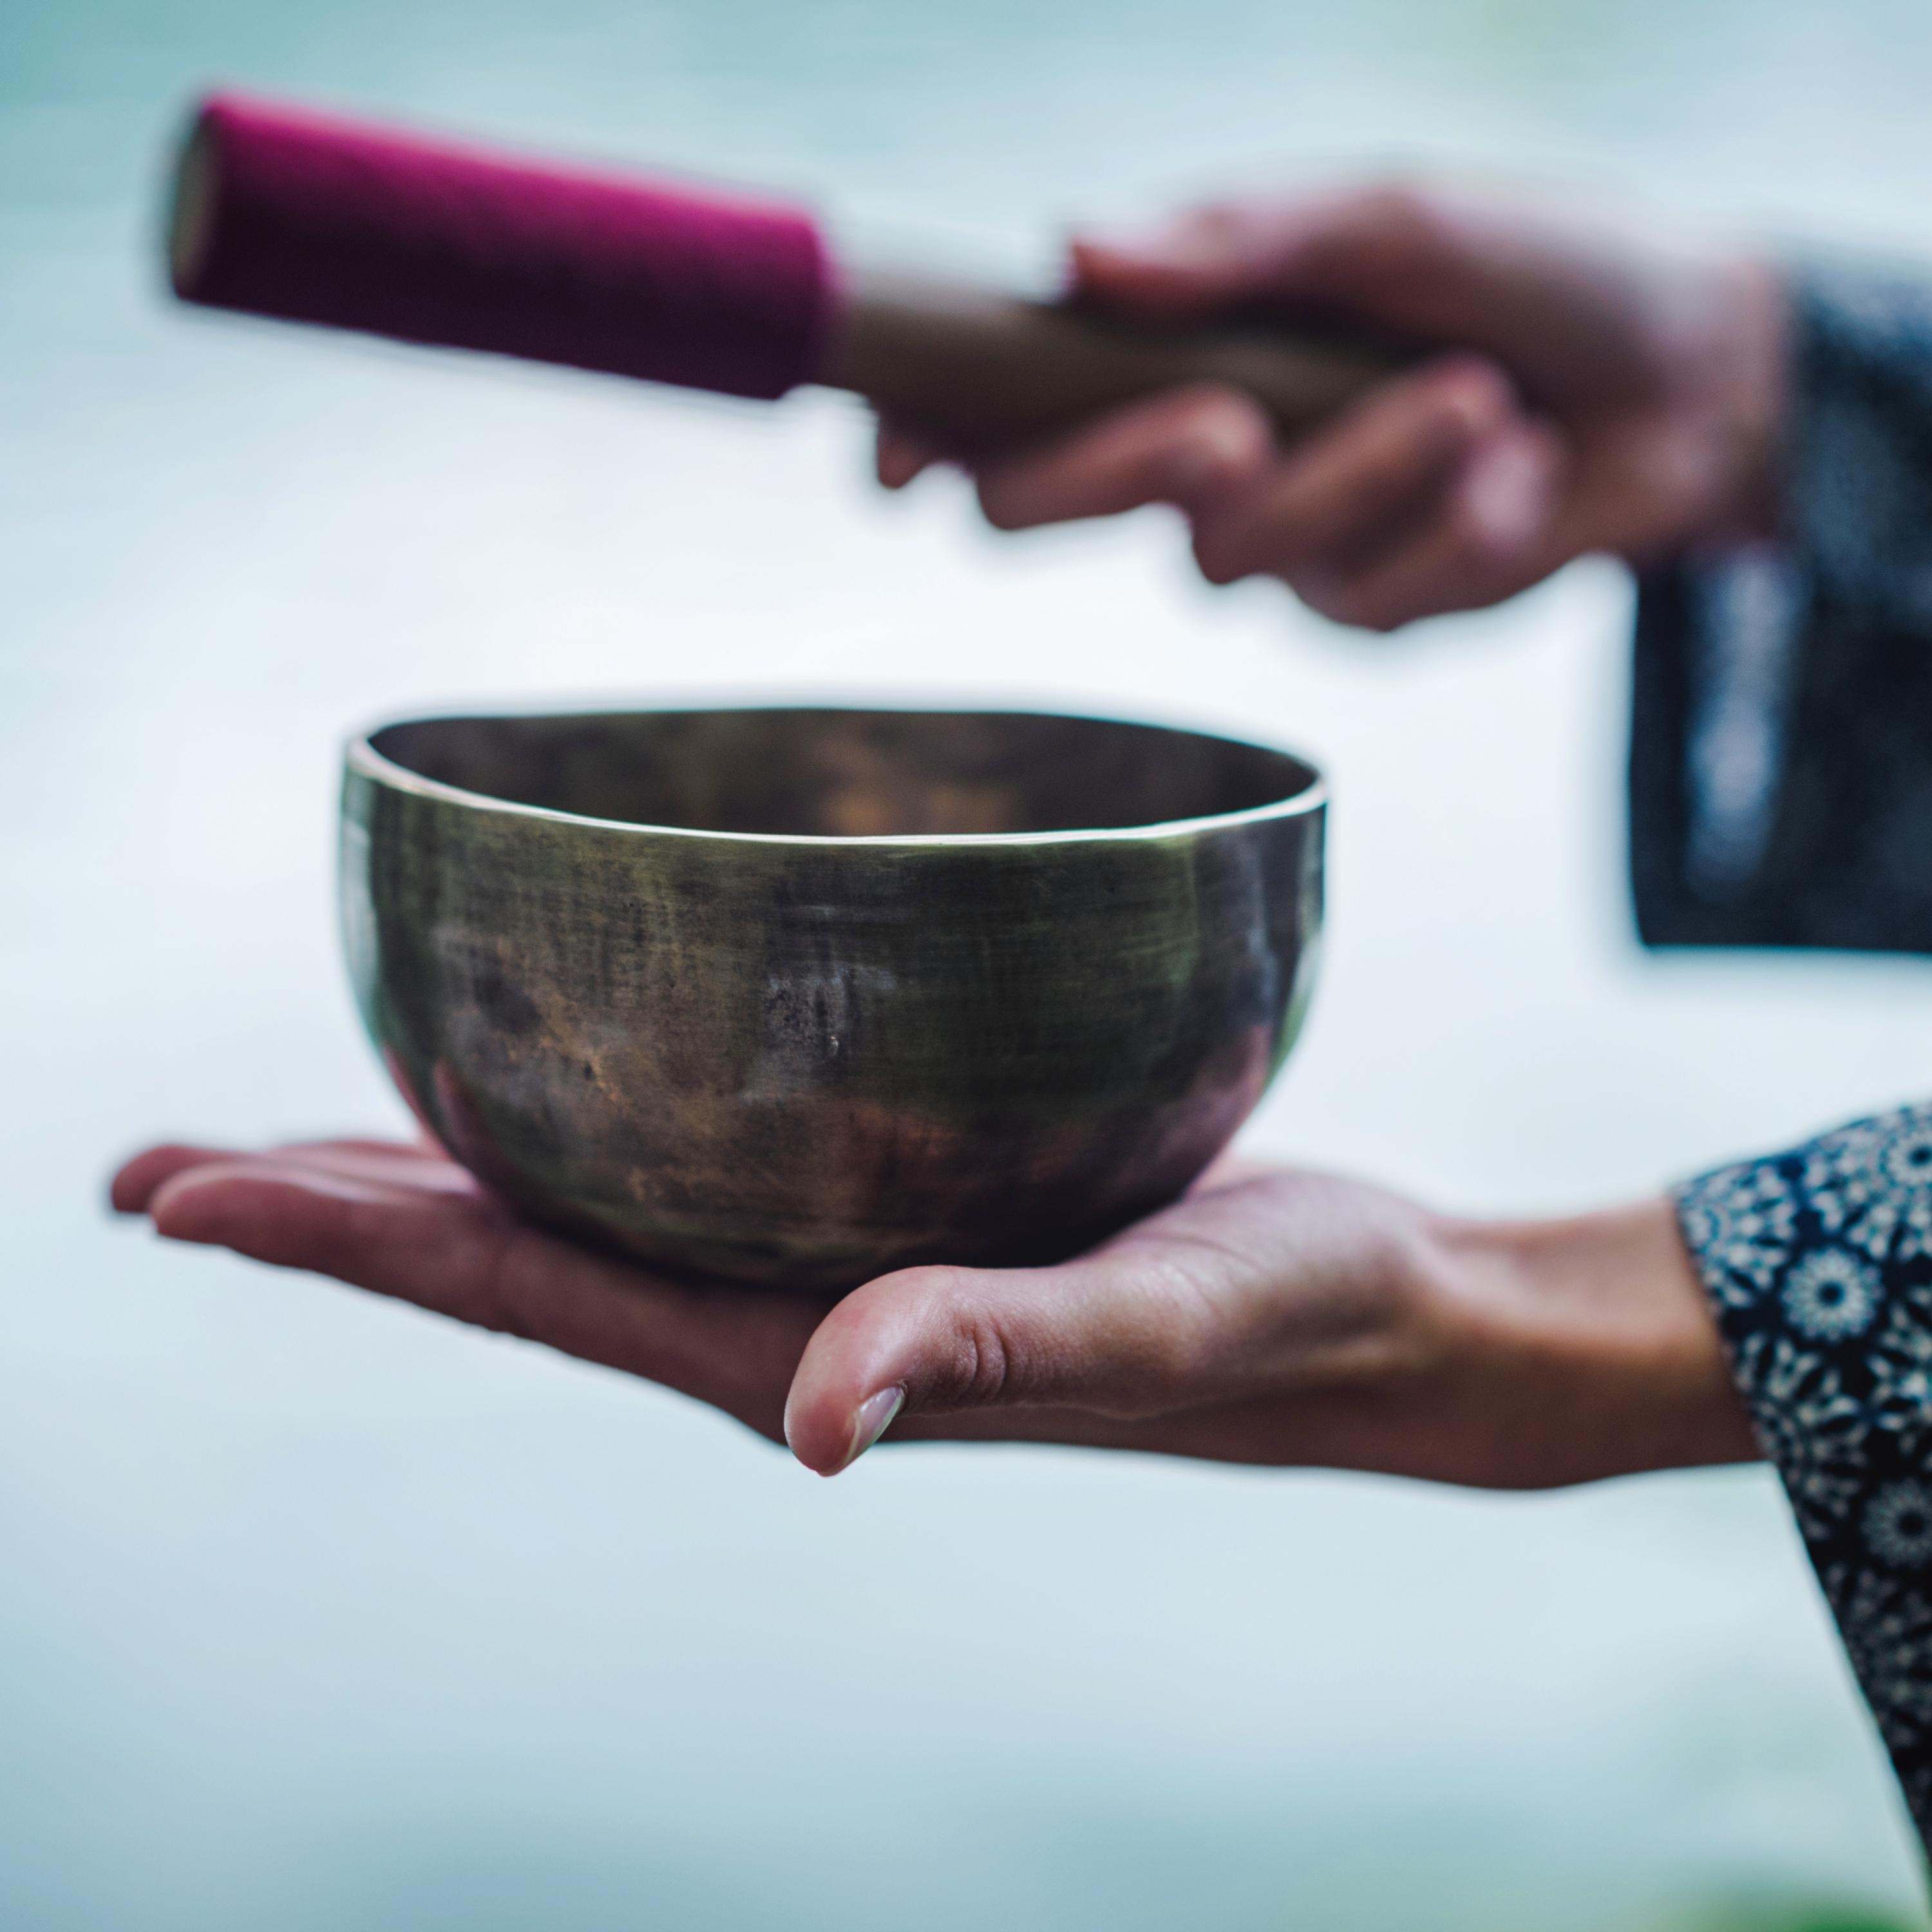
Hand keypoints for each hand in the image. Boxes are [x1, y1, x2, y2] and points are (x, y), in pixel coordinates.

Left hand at [111, 1137, 1756, 1483]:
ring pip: (582, 1199)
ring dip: (430, 1168)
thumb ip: (991, 1349)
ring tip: (292, 1129)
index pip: (529, 1289)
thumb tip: (830, 1418)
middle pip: (510, 1250)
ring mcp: (824, 1250)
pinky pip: (692, 1146)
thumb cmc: (1284, 1324)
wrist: (1375, 1313)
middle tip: (152, 1164)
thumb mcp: (1153, 1327)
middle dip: (330, 1209)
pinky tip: (554, 1065)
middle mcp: (780, 1306)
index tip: (181, 1193)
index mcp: (800, 1352)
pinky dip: (585, 1106)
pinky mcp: (888, 1190)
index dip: (349, 1242)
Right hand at [881, 183, 1788, 629]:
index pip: (1002, 406)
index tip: (885, 457)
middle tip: (1224, 423)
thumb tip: (1073, 248)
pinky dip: (1457, 528)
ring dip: (1368, 472)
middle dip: (1126, 472)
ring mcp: (1276, 546)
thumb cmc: (1534, 263)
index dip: (923, 435)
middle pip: (1055, 513)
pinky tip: (1523, 472)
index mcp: (1169, 347)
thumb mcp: (1391, 216)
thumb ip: (1238, 240)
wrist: (1699, 373)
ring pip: (1235, 556)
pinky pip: (1362, 604)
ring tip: (1484, 402)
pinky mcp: (1364, 612)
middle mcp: (1195, 453)